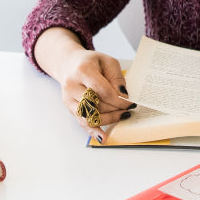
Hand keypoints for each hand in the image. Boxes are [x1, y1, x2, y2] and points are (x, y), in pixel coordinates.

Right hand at [33, 27, 136, 142]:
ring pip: (89, 116)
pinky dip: (93, 131)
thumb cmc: (90, 62)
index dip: (119, 101)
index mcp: (83, 70)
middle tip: (128, 110)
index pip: (103, 91)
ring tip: (121, 116)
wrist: (69, 63)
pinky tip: (103, 138)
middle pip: (96, 105)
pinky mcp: (69, 107)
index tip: (131, 104)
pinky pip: (82, 122)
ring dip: (108, 119)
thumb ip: (117, 78)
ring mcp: (68, 98)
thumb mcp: (108, 62)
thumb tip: (123, 96)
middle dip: (115, 110)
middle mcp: (72, 85)